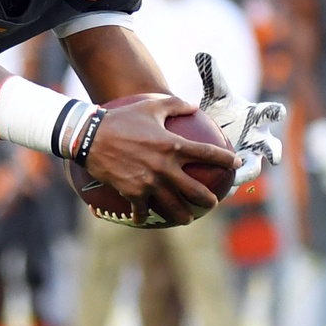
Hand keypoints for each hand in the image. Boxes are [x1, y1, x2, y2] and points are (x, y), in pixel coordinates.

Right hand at [82, 93, 237, 225]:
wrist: (90, 137)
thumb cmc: (121, 118)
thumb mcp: (150, 106)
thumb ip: (175, 105)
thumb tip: (193, 107)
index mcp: (174, 146)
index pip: (209, 154)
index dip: (226, 160)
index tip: (236, 164)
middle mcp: (165, 167)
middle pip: (195, 189)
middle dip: (208, 199)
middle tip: (212, 202)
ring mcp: (149, 182)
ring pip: (173, 205)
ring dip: (183, 214)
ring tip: (187, 219)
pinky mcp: (132, 192)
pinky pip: (141, 209)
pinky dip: (142, 216)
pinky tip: (142, 220)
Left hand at [195, 53, 284, 186]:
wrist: (216, 128)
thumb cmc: (221, 109)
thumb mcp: (217, 94)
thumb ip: (212, 76)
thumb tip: (202, 54)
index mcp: (258, 118)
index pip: (271, 112)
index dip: (276, 112)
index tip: (278, 113)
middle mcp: (260, 138)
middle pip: (272, 145)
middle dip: (274, 151)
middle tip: (273, 157)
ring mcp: (251, 155)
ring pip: (254, 167)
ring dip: (247, 173)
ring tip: (238, 180)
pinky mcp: (239, 170)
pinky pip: (235, 180)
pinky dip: (228, 186)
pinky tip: (214, 193)